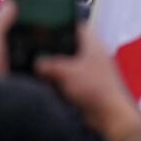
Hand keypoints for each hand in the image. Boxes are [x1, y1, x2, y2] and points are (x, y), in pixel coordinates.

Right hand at [38, 25, 140, 140]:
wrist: (109, 116)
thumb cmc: (95, 87)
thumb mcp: (65, 71)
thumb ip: (47, 64)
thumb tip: (36, 64)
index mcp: (91, 43)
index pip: (75, 26)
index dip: (59, 23)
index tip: (41, 25)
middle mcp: (91, 55)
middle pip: (67, 46)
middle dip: (51, 48)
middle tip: (31, 48)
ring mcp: (88, 72)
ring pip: (66, 64)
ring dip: (53, 68)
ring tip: (33, 65)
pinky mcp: (85, 87)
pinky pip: (67, 80)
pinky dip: (57, 82)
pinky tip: (42, 83)